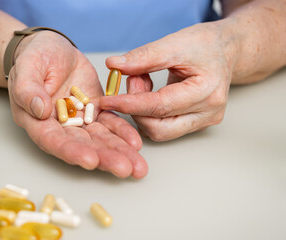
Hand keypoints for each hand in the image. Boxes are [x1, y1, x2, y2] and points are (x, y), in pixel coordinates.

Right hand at [7, 31, 147, 178]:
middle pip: (82, 146)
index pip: (53, 141)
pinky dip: (123, 132)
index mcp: (38, 121)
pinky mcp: (96, 110)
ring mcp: (80, 120)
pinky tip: (135, 142)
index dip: (71, 151)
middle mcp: (60, 126)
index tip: (90, 160)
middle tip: (125, 169)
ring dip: (119, 152)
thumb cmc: (34, 57)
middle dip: (104, 158)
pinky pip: (111, 122)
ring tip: (137, 166)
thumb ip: (28, 90)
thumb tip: (40, 110)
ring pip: (100, 138)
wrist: (52, 49)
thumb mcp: (26, 67)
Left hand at [100, 21, 238, 140]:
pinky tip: (150, 92)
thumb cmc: (205, 45)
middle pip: (159, 128)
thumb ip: (144, 57)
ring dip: (142, 111)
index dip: (129, 104)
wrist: (224, 51)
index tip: (106, 101)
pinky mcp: (197, 123)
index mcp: (207, 91)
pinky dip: (150, 112)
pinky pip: (165, 127)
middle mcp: (209, 113)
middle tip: (133, 79)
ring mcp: (204, 121)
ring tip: (143, 82)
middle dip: (136, 108)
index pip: (160, 106)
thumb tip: (114, 66)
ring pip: (160, 131)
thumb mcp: (174, 43)